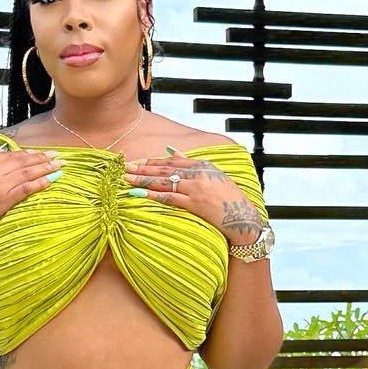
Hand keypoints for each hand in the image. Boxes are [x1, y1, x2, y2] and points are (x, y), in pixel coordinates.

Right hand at [0, 147, 60, 251]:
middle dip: (42, 158)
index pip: (10, 155)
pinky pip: (25, 189)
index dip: (28, 154)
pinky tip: (50, 181)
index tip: (40, 154)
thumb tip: (1, 156)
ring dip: (45, 168)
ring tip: (59, 166)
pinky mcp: (1, 200)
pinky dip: (40, 183)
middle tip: (57, 156)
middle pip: (22, 161)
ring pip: (27, 173)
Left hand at [123, 150, 263, 244]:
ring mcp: (196, 189)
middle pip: (164, 170)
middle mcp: (198, 174)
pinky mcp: (195, 204)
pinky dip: (152, 194)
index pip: (172, 161)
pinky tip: (139, 193)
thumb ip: (191, 163)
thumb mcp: (212, 175)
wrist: (243, 217)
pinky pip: (169, 198)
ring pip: (164, 182)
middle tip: (124, 167)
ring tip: (126, 179)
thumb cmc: (228, 198)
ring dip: (143, 180)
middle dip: (143, 168)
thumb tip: (172, 150)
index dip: (152, 162)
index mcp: (202, 165)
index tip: (137, 162)